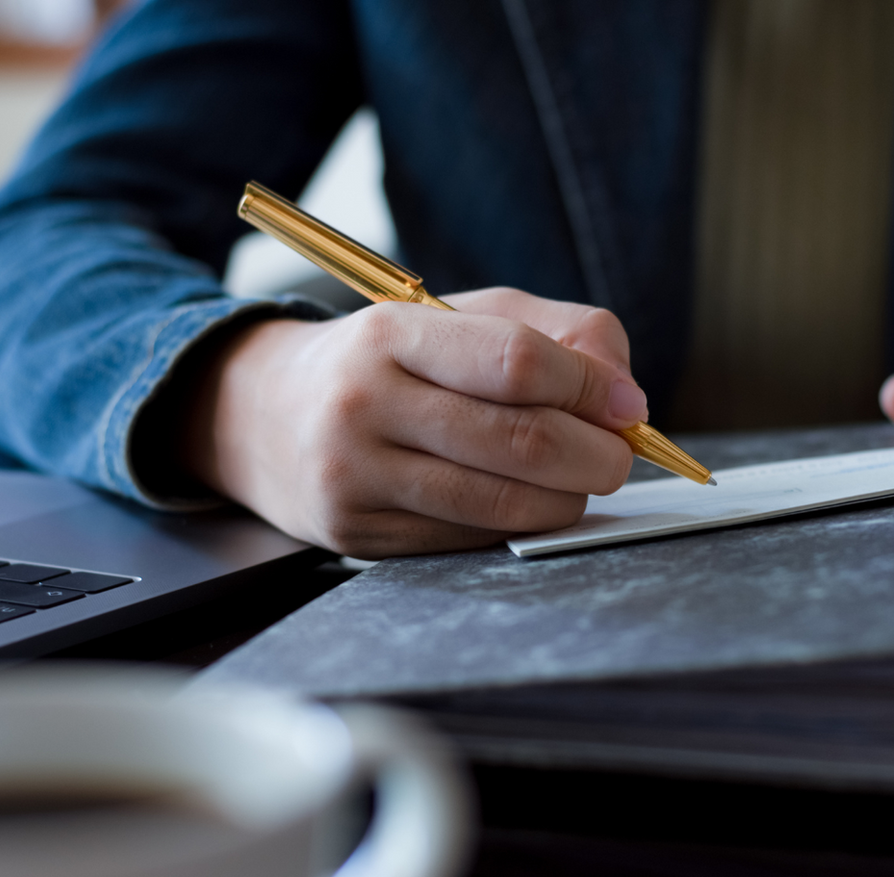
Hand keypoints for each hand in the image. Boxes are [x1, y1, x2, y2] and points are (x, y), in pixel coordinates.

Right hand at [182, 288, 645, 556]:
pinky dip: (517, 524)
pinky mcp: (357, 535)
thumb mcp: (455, 319)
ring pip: (500, 504)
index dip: (590, 388)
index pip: (516, 362)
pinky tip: (524, 503)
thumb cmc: (382, 362)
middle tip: (618, 456)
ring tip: (580, 482)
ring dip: (567, 500)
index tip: (628, 406)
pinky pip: (468, 538)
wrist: (265, 416)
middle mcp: (364, 405)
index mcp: (390, 334)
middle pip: (520, 442)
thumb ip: (551, 334)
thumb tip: (623, 395)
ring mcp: (355, 478)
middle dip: (596, 456)